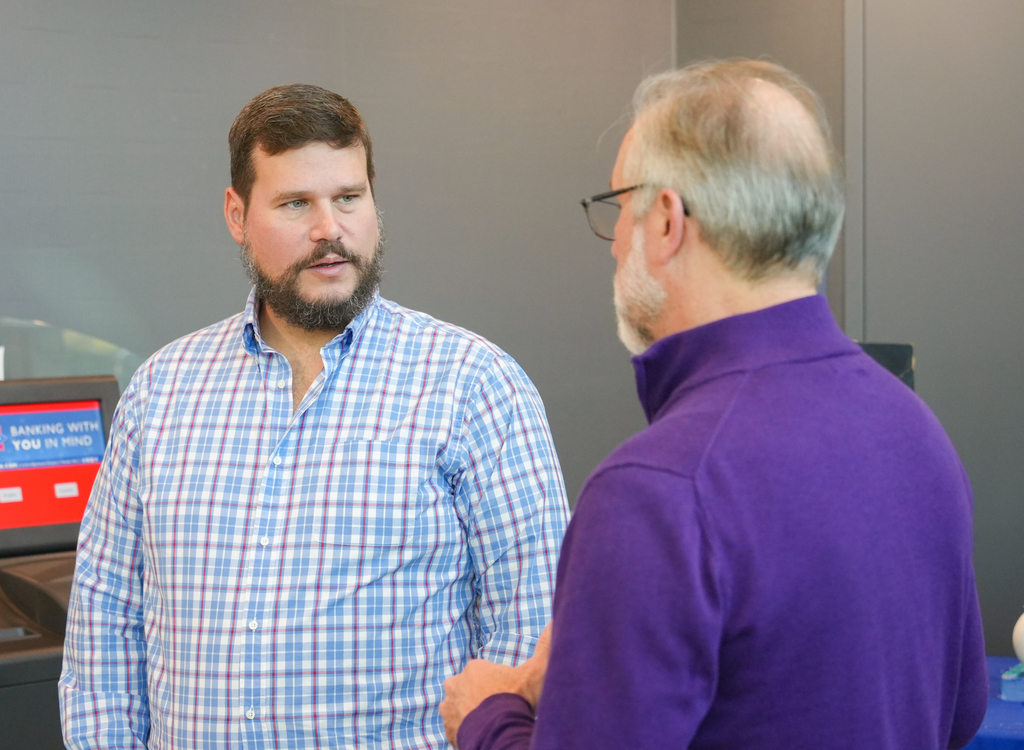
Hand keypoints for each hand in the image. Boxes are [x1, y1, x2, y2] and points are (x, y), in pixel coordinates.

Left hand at [440, 621, 552, 747]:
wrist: (499, 732)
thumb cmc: (517, 699)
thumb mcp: (536, 671)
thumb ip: (545, 646)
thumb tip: (554, 620)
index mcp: (474, 668)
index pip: (481, 673)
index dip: (494, 684)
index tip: (506, 695)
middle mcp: (455, 684)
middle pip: (465, 687)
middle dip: (475, 695)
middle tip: (494, 709)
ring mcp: (448, 707)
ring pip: (456, 706)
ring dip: (467, 712)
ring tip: (486, 723)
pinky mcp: (447, 728)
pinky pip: (453, 727)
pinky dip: (463, 730)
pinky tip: (479, 732)